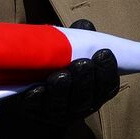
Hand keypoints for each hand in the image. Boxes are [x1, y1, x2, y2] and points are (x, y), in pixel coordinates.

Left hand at [0, 19, 119, 138]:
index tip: (103, 52)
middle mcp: (80, 104)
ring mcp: (58, 112)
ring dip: (63, 90)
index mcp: (94, 89)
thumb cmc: (58, 65)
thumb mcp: (70, 52)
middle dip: (85, 79)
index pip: (108, 85)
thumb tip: (84, 25)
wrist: (31, 94)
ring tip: (59, 75)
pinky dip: (37, 100)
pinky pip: (37, 109)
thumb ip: (79, 39)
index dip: (107, 70)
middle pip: (86, 96)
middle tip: (81, 63)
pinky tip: (35, 89)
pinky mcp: (36, 113)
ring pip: (64, 105)